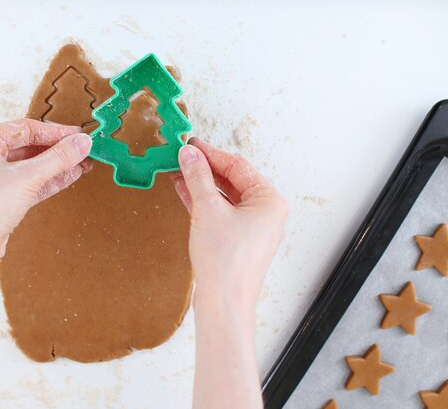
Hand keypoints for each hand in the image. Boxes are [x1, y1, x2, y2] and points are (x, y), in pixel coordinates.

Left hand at [0, 119, 92, 276]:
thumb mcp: (26, 178)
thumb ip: (58, 158)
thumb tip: (83, 142)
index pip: (26, 128)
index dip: (56, 132)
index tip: (80, 136)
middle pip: (30, 146)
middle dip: (59, 149)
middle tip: (85, 149)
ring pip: (33, 166)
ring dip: (59, 165)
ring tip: (84, 162)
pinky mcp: (3, 199)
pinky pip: (32, 183)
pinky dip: (51, 180)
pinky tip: (72, 176)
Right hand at [172, 138, 287, 314]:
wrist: (224, 304)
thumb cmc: (224, 261)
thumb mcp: (207, 210)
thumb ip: (197, 177)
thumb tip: (189, 154)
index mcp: (269, 202)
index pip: (238, 166)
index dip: (211, 153)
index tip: (190, 144)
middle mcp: (266, 213)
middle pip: (233, 181)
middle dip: (205, 169)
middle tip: (182, 156)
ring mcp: (253, 228)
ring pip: (225, 197)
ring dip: (202, 185)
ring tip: (178, 171)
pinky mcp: (239, 241)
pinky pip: (222, 213)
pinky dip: (204, 202)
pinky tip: (184, 191)